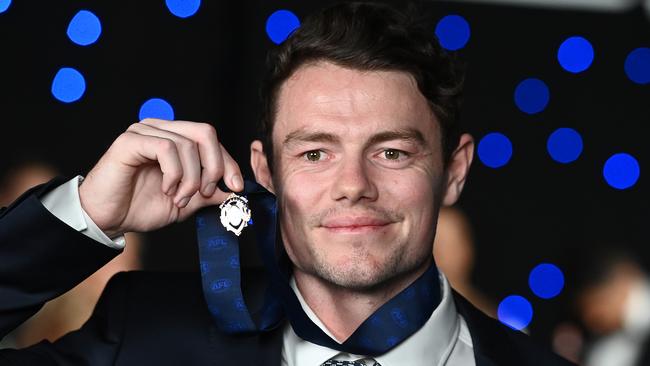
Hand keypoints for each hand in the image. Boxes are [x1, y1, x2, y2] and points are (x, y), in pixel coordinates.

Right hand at [78, 119, 242, 236]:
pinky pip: (166, 149)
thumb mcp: (185, 203)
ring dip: (190, 179)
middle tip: (207, 192)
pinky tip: (166, 190)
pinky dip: (173, 174)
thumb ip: (208, 194)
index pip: (211, 140)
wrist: (107, 219)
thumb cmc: (139, 207)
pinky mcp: (130, 142)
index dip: (228, 163)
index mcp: (174, 139)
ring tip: (178, 198)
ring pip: (187, 145)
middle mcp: (160, 130)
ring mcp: (144, 132)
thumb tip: (235, 191)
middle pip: (205, 133)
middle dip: (215, 165)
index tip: (237, 187)